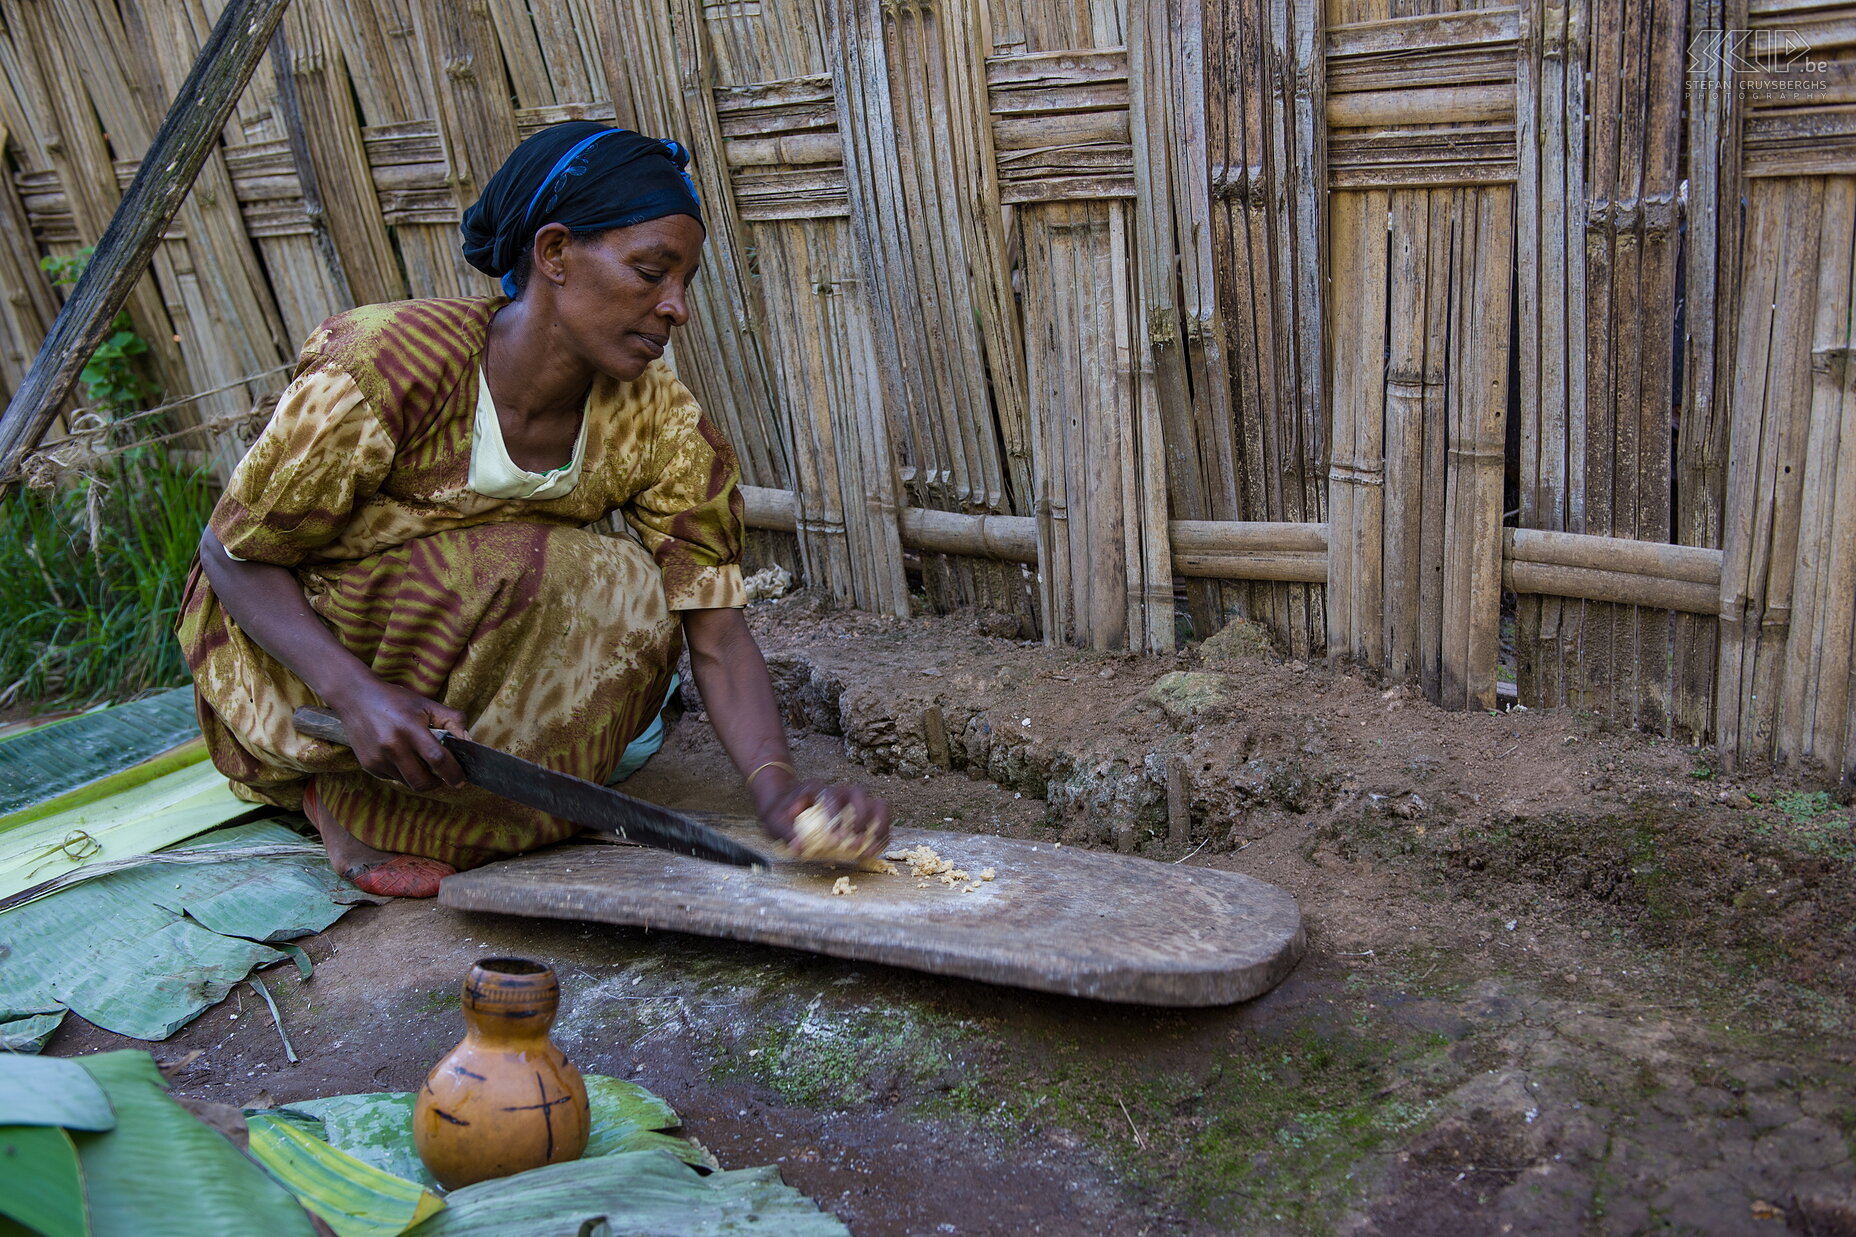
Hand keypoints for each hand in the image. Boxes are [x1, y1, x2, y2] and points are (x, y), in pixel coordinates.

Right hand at [326, 678, 473, 792]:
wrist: (356, 697)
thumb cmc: (396, 700)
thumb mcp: (426, 704)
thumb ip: (452, 720)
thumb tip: (467, 741)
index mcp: (410, 729)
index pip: (437, 759)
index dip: (453, 773)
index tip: (461, 779)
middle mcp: (392, 747)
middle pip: (421, 781)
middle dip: (437, 783)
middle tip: (443, 776)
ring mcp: (378, 759)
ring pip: (408, 782)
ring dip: (420, 777)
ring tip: (421, 761)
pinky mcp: (369, 766)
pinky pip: (393, 778)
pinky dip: (403, 773)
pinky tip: (401, 756)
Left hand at [754, 776, 892, 860]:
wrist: (784, 803)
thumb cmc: (780, 811)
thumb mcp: (774, 820)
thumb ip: (785, 832)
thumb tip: (799, 847)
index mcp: (817, 789)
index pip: (832, 796)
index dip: (837, 816)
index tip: (836, 838)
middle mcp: (838, 791)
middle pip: (860, 794)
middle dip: (862, 819)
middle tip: (856, 844)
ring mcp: (852, 801)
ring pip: (877, 804)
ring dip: (879, 827)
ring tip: (872, 850)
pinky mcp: (860, 813)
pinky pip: (879, 820)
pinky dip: (881, 835)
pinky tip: (874, 851)